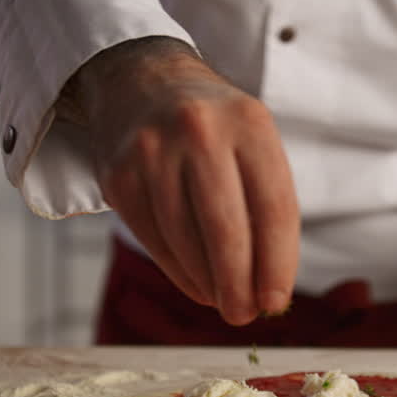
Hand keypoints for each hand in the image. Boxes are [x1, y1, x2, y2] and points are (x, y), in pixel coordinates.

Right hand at [75, 39, 299, 325]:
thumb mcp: (253, 141)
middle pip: (226, 230)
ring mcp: (153, 153)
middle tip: (244, 316)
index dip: (277, 264)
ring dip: (208, 284)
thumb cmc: (215, 126)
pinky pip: (154, 240)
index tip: (276, 302)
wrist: (143, 80)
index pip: (273, 208)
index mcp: (249, 123)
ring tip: (223, 300)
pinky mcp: (119, 176)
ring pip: (186, 242)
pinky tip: (196, 282)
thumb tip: (269, 292)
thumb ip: (266, 206)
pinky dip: (179, 271)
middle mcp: (200, 132)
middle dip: (239, 286)